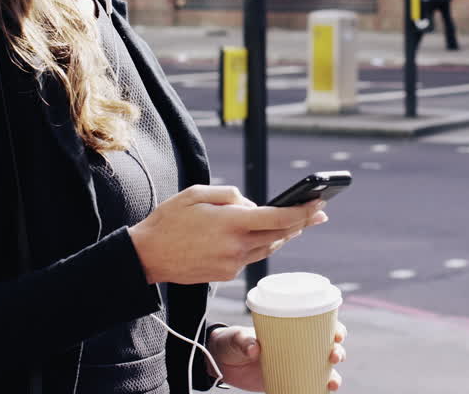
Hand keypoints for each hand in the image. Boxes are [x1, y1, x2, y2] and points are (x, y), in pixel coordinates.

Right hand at [128, 185, 327, 284]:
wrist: (147, 256)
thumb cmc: (169, 220)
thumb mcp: (197, 194)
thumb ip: (229, 195)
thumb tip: (251, 205)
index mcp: (230, 224)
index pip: (277, 217)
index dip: (301, 211)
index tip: (318, 204)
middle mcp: (235, 246)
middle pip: (279, 234)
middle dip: (302, 222)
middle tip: (321, 212)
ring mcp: (232, 264)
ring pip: (268, 247)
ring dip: (285, 234)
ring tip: (299, 222)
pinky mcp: (227, 274)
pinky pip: (252, 256)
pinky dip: (262, 244)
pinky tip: (267, 235)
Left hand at [207, 322, 348, 391]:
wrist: (221, 362)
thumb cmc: (232, 341)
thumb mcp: (237, 337)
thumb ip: (244, 341)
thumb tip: (255, 349)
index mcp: (291, 331)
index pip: (320, 327)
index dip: (335, 329)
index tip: (338, 333)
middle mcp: (297, 348)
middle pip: (328, 349)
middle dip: (338, 352)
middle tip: (334, 356)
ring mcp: (293, 366)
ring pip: (322, 372)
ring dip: (333, 377)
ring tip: (332, 382)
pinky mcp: (285, 382)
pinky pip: (305, 388)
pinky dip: (315, 392)